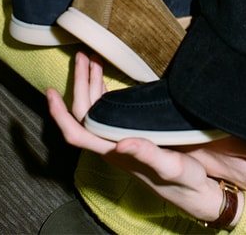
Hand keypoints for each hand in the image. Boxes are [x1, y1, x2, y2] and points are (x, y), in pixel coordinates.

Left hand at [46, 52, 226, 222]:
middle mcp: (111, 145)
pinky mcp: (129, 134)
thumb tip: (121, 142)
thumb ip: (146, 154)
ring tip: (92, 60)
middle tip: (82, 57)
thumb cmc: (183, 180)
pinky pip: (107, 110)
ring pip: (94, 109)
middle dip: (79, 84)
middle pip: (83, 113)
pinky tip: (106, 79)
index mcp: (115, 152)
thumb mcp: (170, 166)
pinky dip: (103, 91)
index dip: (59, 113)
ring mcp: (118, 139)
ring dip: (90, 84)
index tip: (51, 91)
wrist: (194, 189)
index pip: (76, 133)